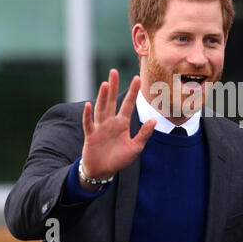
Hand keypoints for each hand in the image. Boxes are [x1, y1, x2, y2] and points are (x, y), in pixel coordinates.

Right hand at [80, 69, 155, 183]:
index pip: (127, 104)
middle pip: (111, 101)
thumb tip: (154, 120)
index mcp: (122, 123)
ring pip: (101, 109)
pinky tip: (88, 105)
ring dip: (102, 97)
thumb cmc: (119, 159)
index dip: (132, 92)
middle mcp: (110, 122)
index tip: (137, 78)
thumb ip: (144, 134)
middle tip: (114, 71)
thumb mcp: (135, 148)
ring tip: (106, 84)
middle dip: (114, 86)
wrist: (102, 171)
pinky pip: (89, 124)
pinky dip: (88, 115)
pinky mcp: (91, 136)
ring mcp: (99, 127)